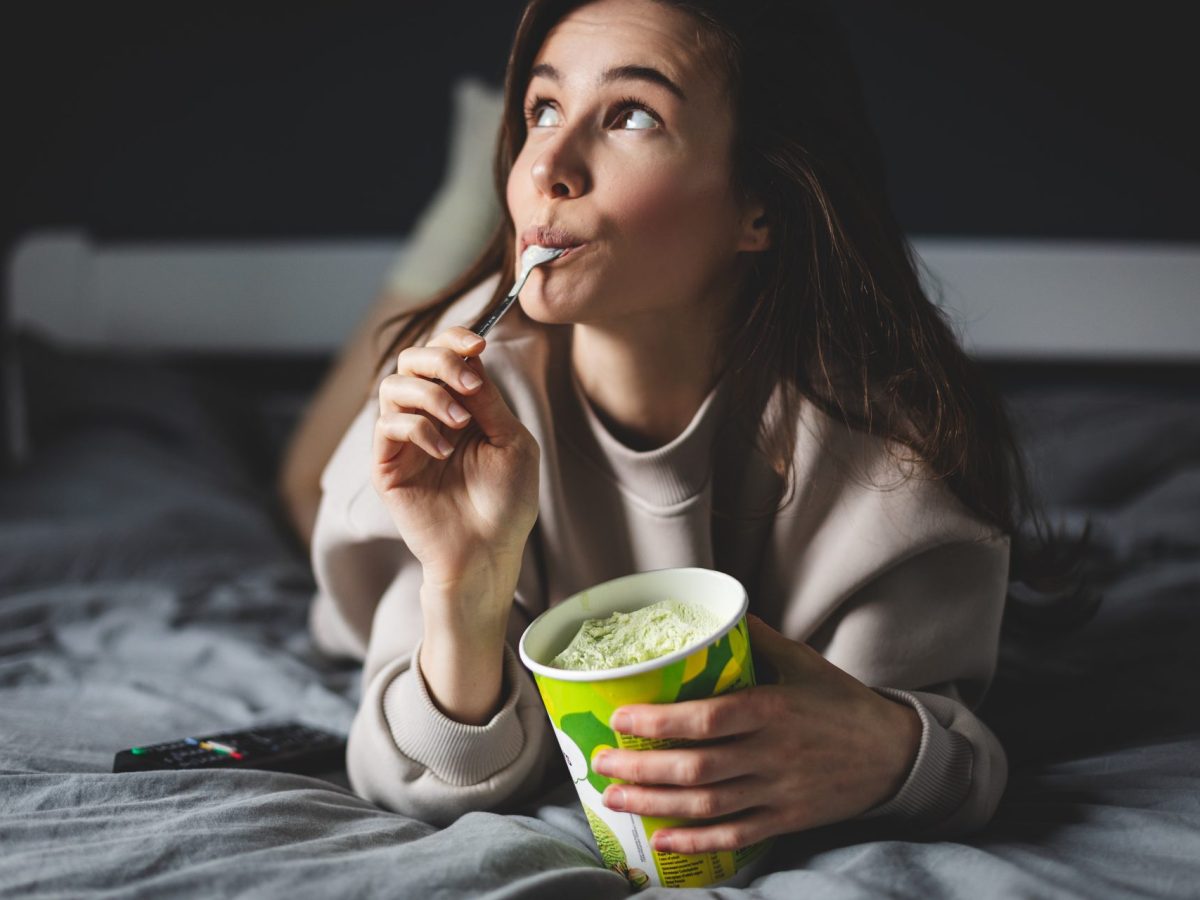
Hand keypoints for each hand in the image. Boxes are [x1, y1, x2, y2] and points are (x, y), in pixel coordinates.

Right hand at [372, 326, 539, 620]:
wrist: (488, 551)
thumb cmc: (507, 502)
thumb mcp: (512, 441)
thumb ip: (488, 399)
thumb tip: (470, 359)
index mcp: (462, 405)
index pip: (445, 355)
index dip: (455, 339)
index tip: (477, 345)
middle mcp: (429, 416)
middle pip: (412, 360)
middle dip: (440, 360)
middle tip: (468, 383)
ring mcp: (405, 440)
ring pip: (394, 386)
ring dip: (430, 394)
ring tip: (460, 424)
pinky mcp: (387, 466)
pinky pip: (387, 425)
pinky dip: (417, 428)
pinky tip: (444, 452)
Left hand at [593, 615, 921, 853]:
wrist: (896, 755)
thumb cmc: (843, 703)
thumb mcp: (804, 662)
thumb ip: (758, 639)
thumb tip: (719, 611)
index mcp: (773, 710)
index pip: (706, 719)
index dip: (658, 722)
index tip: (619, 718)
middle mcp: (772, 754)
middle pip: (695, 768)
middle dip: (640, 768)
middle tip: (599, 762)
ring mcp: (777, 792)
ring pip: (706, 805)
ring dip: (654, 804)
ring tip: (614, 797)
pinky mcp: (785, 820)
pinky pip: (734, 835)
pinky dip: (695, 841)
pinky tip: (661, 839)